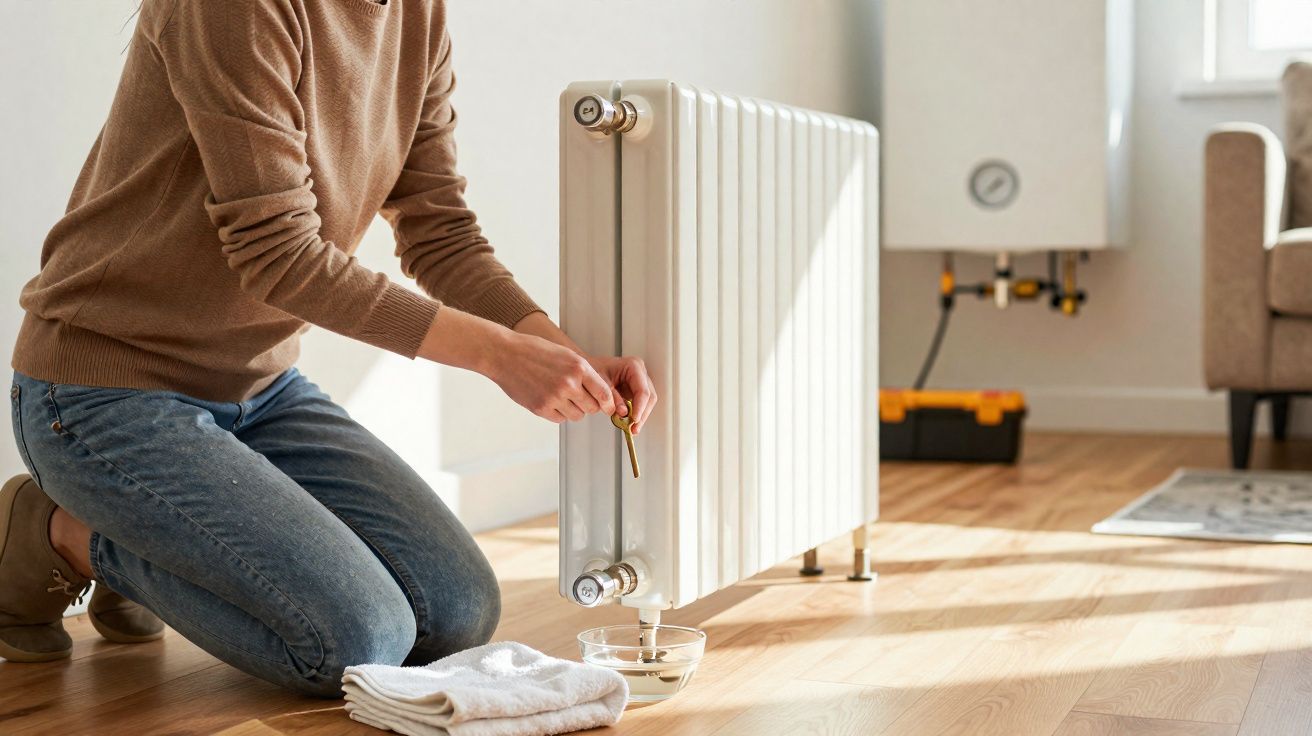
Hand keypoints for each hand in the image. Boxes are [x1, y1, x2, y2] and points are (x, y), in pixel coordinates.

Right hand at [487, 332, 617, 422]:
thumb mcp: (565, 355)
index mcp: (578, 367)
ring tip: (561, 397)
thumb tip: (600, 394)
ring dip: (573, 410)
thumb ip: (583, 373)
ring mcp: (554, 397)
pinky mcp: (541, 408)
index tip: (609, 408)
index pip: (604, 394)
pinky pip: (559, 419)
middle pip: (592, 408)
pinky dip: (558, 413)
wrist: (505, 354)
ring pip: (576, 416)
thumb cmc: (535, 351)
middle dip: (589, 406)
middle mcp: (569, 383)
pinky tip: (550, 400)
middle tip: (580, 399)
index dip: (609, 404)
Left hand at [587, 356, 656, 433]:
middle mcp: (640, 373)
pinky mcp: (635, 391)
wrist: (585, 370)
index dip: (640, 407)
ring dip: (640, 417)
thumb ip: (612, 398)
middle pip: (649, 397)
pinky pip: (640, 405)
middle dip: (642, 414)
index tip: (634, 420)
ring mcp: (639, 382)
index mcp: (633, 366)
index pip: (642, 390)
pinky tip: (629, 424)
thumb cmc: (591, 370)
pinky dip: (635, 415)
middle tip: (633, 428)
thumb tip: (624, 413)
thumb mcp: (599, 383)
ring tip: (631, 429)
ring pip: (647, 403)